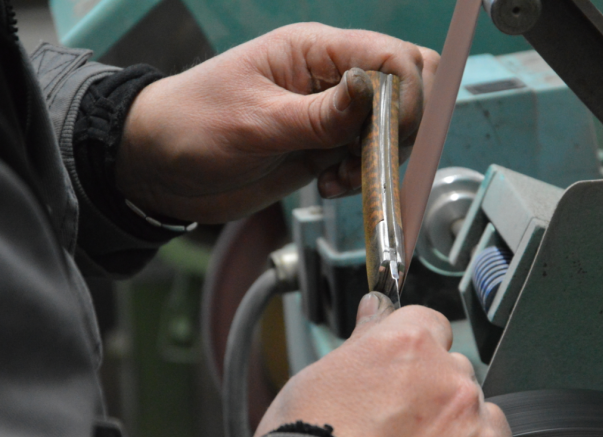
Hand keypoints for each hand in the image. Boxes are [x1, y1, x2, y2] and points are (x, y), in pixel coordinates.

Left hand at [115, 23, 438, 222]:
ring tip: (338, 177)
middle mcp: (330, 79)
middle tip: (370, 157)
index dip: (406, 97)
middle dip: (401, 128)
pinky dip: (361, 176)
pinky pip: (367, 157)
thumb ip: (319, 115)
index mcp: (314, 52)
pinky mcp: (325, 147)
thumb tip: (372, 91)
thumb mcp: (255, 122)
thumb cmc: (191, 127)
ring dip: (378, 158)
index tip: (388, 136)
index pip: (392, 58)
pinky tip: (328, 184)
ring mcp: (330, 115)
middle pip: (405, 87)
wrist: (162, 169)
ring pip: (392, 127)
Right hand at [255, 293, 525, 436]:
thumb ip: (362, 341)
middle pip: (458, 374)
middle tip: (399, 430)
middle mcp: (453, 384)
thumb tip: (376, 311)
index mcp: (411, 347)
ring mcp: (479, 436)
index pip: (430, 325)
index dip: (413, 350)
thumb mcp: (317, 380)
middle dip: (435, 396)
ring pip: (486, 421)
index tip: (402, 370)